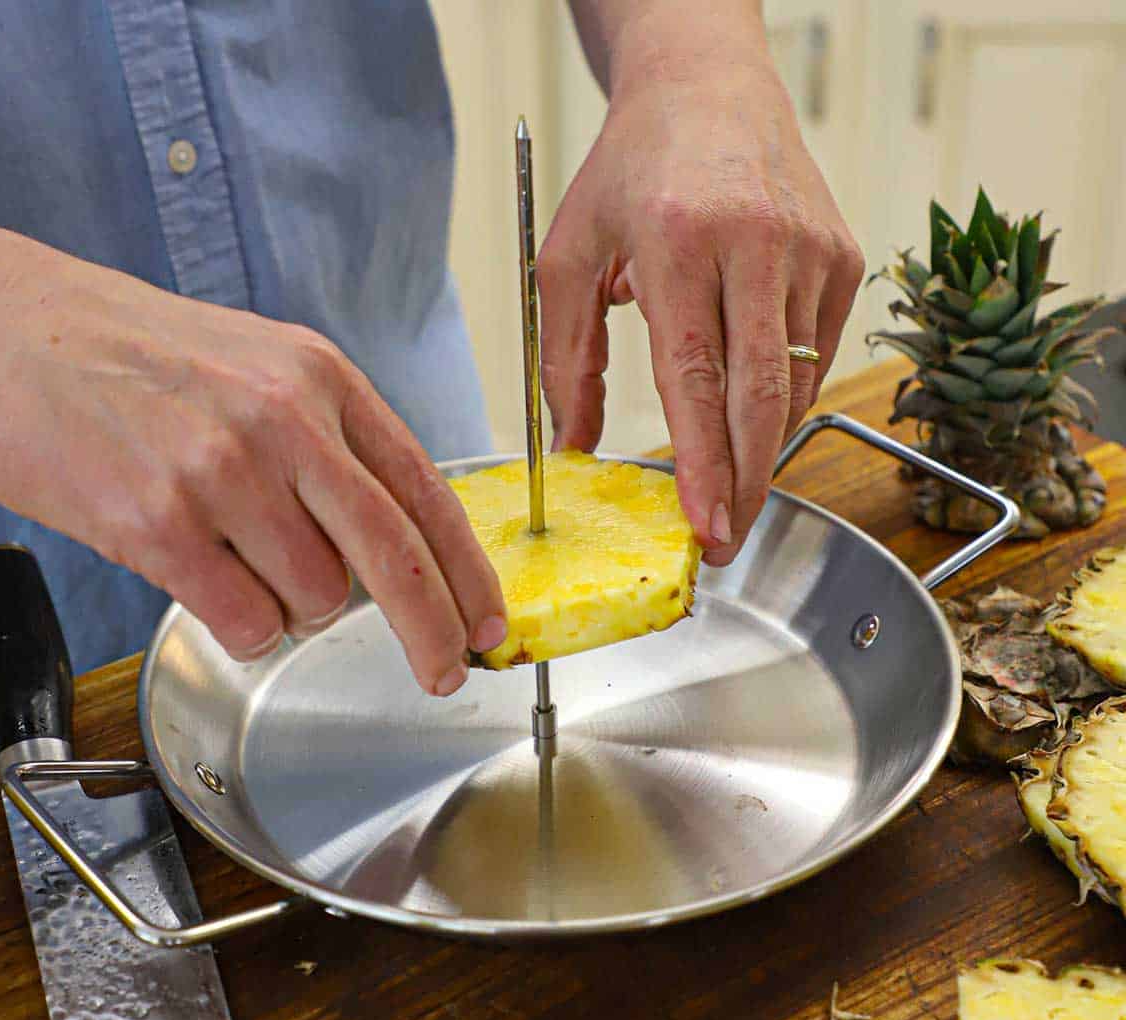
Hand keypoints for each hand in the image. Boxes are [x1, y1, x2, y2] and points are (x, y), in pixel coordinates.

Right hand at [0, 226, 505, 693]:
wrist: (5, 328)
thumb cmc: (134, 354)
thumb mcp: (260, 366)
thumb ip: (329, 445)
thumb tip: (386, 544)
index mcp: (319, 380)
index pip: (425, 490)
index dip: (467, 569)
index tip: (487, 620)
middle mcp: (282, 421)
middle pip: (394, 556)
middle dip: (433, 631)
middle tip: (445, 672)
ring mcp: (221, 472)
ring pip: (316, 599)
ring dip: (296, 609)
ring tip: (242, 564)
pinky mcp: (158, 524)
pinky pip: (247, 621)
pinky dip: (244, 625)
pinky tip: (210, 583)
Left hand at [538, 32, 863, 566]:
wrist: (707, 88)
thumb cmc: (632, 171)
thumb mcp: (568, 254)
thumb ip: (566, 358)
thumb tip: (574, 447)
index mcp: (679, 241)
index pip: (697, 379)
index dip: (704, 465)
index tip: (706, 526)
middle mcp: (756, 243)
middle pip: (761, 397)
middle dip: (745, 485)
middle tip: (723, 541)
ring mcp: (811, 250)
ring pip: (793, 386)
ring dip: (760, 449)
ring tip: (728, 485)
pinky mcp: (843, 257)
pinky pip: (815, 357)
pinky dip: (780, 398)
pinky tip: (749, 409)